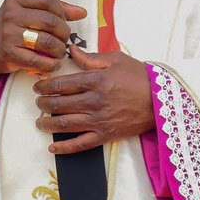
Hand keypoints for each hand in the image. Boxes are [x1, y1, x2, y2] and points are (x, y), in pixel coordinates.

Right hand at [0, 0, 86, 82]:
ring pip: (47, 41)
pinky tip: (52, 63)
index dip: (62, 10)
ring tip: (58, 51)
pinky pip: (38, 60)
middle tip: (64, 38)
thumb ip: (54, 9)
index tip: (65, 18)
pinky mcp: (10, 54)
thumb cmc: (12, 29)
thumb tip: (80, 12)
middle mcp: (11, 15)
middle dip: (63, 32)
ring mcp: (9, 35)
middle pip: (50, 21)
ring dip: (59, 49)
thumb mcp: (28, 11)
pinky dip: (51, 64)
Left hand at [33, 47, 152, 153]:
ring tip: (40, 122)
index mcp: (96, 80)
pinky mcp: (105, 135)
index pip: (61, 84)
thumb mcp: (116, 59)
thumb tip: (72, 51)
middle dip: (43, 104)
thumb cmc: (139, 77)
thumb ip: (91, 57)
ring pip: (65, 124)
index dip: (45, 86)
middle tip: (39, 103)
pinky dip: (64, 148)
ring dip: (47, 124)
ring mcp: (99, 120)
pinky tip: (52, 147)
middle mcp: (94, 101)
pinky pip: (80, 144)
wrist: (161, 99)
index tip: (38, 87)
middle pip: (59, 104)